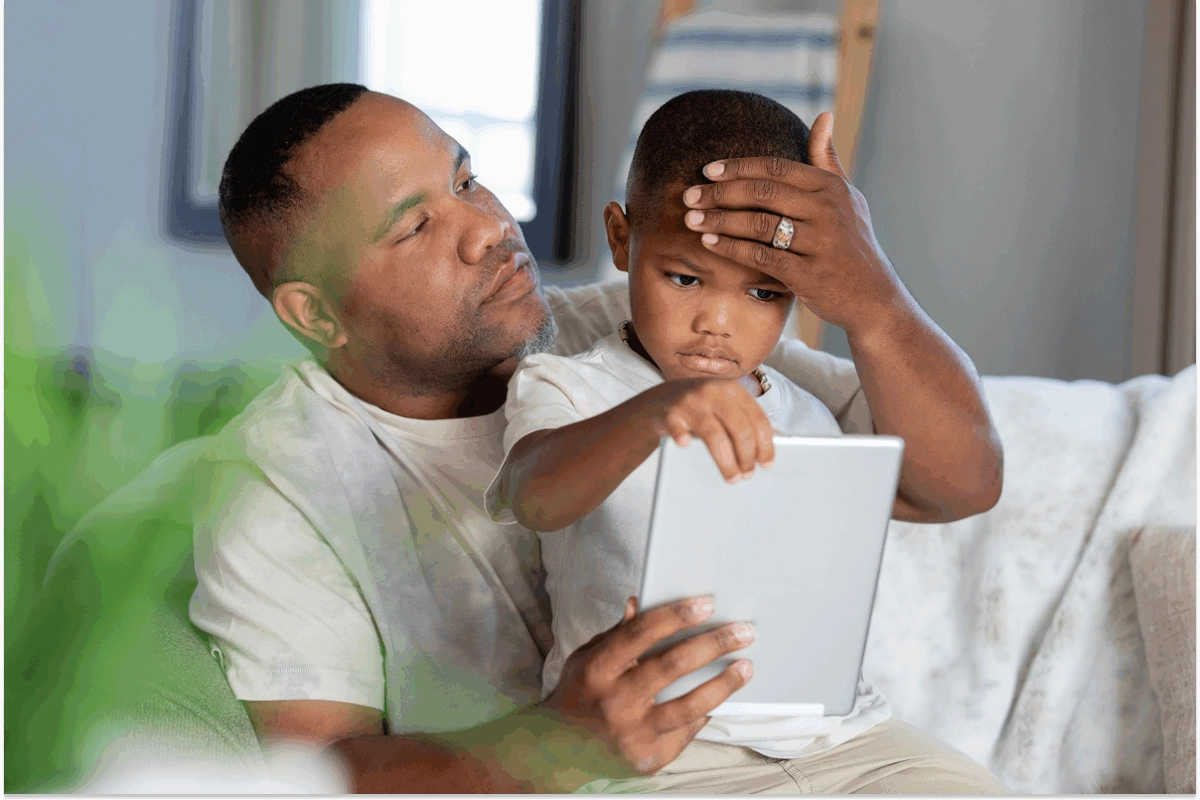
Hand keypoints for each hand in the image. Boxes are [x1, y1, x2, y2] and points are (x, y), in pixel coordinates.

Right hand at [541, 596, 754, 774]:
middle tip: (742, 632)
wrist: (557, 750)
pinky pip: (687, 731)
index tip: (706, 604)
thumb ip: (618, 633)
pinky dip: (705, 712)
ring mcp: (632, 734)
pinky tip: (720, 697)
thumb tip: (640, 602)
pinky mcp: (648, 758)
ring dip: (724, 684)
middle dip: (714, 644)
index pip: (642, 633)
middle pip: (673, 665)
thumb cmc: (579, 695)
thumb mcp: (587, 657)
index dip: (676, 615)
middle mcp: (614, 701)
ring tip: (745, 667)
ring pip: (690, 705)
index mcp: (598, 668)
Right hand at [644, 378, 774, 481]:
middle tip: (747, 474)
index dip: (765, 445)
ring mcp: (691, 401)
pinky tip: (685, 445)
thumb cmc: (699, 408)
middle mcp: (713, 392)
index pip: (757, 419)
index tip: (765, 464)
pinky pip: (677, 427)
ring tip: (732, 478)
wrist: (660, 400)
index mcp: (732, 390)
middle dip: (747, 456)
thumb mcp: (723, 406)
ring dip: (726, 461)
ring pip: (714, 435)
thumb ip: (743, 421)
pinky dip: (681, 436)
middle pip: (739, 429)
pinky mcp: (670, 412)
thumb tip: (765, 451)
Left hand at [681, 112, 905, 336]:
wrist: (873, 298)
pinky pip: (760, 256)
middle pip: (762, 192)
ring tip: (691, 219)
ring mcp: (819, 243)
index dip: (738, 167)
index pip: (775, 168)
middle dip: (719, 193)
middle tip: (689, 195)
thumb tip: (823, 115)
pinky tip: (709, 242)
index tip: (708, 171)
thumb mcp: (847, 198)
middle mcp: (827, 211)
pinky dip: (731, 248)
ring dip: (719, 220)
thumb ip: (827, 159)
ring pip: (758, 224)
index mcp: (831, 188)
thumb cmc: (852, 244)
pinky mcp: (808, 275)